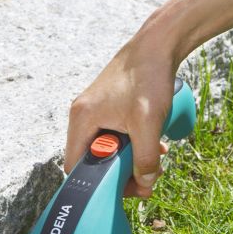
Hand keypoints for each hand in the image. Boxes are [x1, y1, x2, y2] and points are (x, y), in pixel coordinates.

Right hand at [65, 31, 175, 197]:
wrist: (158, 45)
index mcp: (82, 119)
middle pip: (93, 159)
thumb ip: (145, 158)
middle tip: (146, 178)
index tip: (124, 189)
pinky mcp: (109, 105)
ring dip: (131, 158)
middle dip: (121, 172)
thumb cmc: (148, 77)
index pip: (75, 166)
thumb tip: (147, 182)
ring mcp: (95, 109)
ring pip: (108, 147)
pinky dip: (133, 143)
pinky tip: (155, 143)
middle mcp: (83, 115)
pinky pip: (116, 133)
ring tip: (155, 160)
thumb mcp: (148, 124)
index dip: (97, 184)